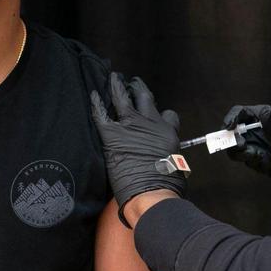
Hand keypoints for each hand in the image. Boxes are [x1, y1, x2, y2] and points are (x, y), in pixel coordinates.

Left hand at [90, 73, 184, 219]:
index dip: (163, 113)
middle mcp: (150, 123)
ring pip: (122, 98)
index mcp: (167, 131)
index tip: (158, 112)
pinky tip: (93, 94)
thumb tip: (168, 161)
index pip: (168, 114)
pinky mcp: (112, 135)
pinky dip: (96, 102)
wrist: (152, 192)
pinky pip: (102, 114)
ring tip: (114, 78)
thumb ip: (170, 155)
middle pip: (144, 97)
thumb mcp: (177, 166)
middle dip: (138, 87)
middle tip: (133, 82)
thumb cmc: (166, 185)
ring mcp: (130, 126)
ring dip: (117, 86)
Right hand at [223, 104, 270, 182]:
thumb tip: (258, 114)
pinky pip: (250, 162)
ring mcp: (258, 148)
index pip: (239, 114)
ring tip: (247, 148)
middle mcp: (256, 133)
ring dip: (237, 149)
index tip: (228, 125)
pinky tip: (262, 157)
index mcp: (262, 118)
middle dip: (229, 137)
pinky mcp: (263, 163)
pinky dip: (252, 159)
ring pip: (237, 150)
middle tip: (238, 141)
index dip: (231, 118)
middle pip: (232, 133)